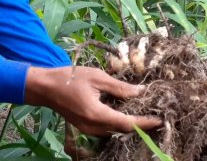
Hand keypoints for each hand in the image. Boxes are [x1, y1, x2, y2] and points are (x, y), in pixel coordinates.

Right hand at [24, 66, 161, 135]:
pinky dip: (118, 121)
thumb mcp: (98, 77)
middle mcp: (93, 127)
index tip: (160, 119)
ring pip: (115, 130)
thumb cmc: (71, 78)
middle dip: (141, 123)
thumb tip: (141, 92)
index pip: (127, 123)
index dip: (145, 122)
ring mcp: (88, 130)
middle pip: (123, 130)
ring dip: (130, 123)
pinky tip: (125, 110)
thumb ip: (120, 87)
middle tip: (156, 113)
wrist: (46, 87)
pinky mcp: (85, 127)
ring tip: (144, 111)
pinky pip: (106, 128)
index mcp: (97, 114)